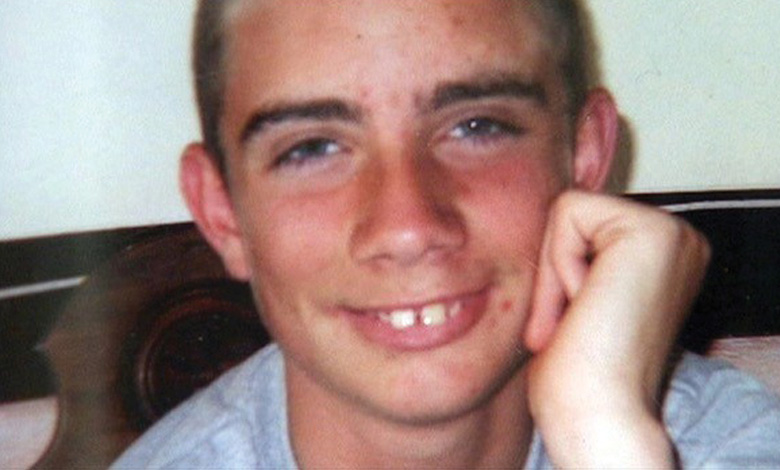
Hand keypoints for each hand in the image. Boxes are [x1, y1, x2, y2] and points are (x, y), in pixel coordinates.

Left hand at [524, 191, 710, 468]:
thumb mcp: (579, 298)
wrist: (594, 413)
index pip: (580, 223)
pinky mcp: (653, 231)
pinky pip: (568, 212)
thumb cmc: (577, 371)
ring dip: (556, 272)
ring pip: (568, 210)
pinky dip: (559, 264)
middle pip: (573, 212)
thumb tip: (548, 223)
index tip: (576, 323)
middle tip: (576, 323)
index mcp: (664, 256)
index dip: (558, 272)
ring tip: (582, 317)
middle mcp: (679, 240)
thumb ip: (580, 256)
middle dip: (555, 270)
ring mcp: (673, 232)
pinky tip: (585, 305)